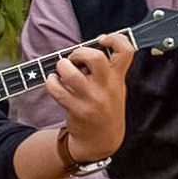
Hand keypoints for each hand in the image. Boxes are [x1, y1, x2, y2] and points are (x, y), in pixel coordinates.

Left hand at [47, 33, 135, 163]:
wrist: (101, 140)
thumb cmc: (104, 108)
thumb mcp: (114, 88)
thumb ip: (107, 70)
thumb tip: (83, 51)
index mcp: (118, 79)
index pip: (126, 51)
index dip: (115, 38)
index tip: (103, 40)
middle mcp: (107, 88)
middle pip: (95, 57)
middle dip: (79, 52)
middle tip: (74, 59)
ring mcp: (92, 100)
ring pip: (70, 73)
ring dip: (61, 66)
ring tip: (62, 70)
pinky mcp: (77, 110)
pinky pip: (57, 90)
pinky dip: (51, 82)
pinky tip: (54, 82)